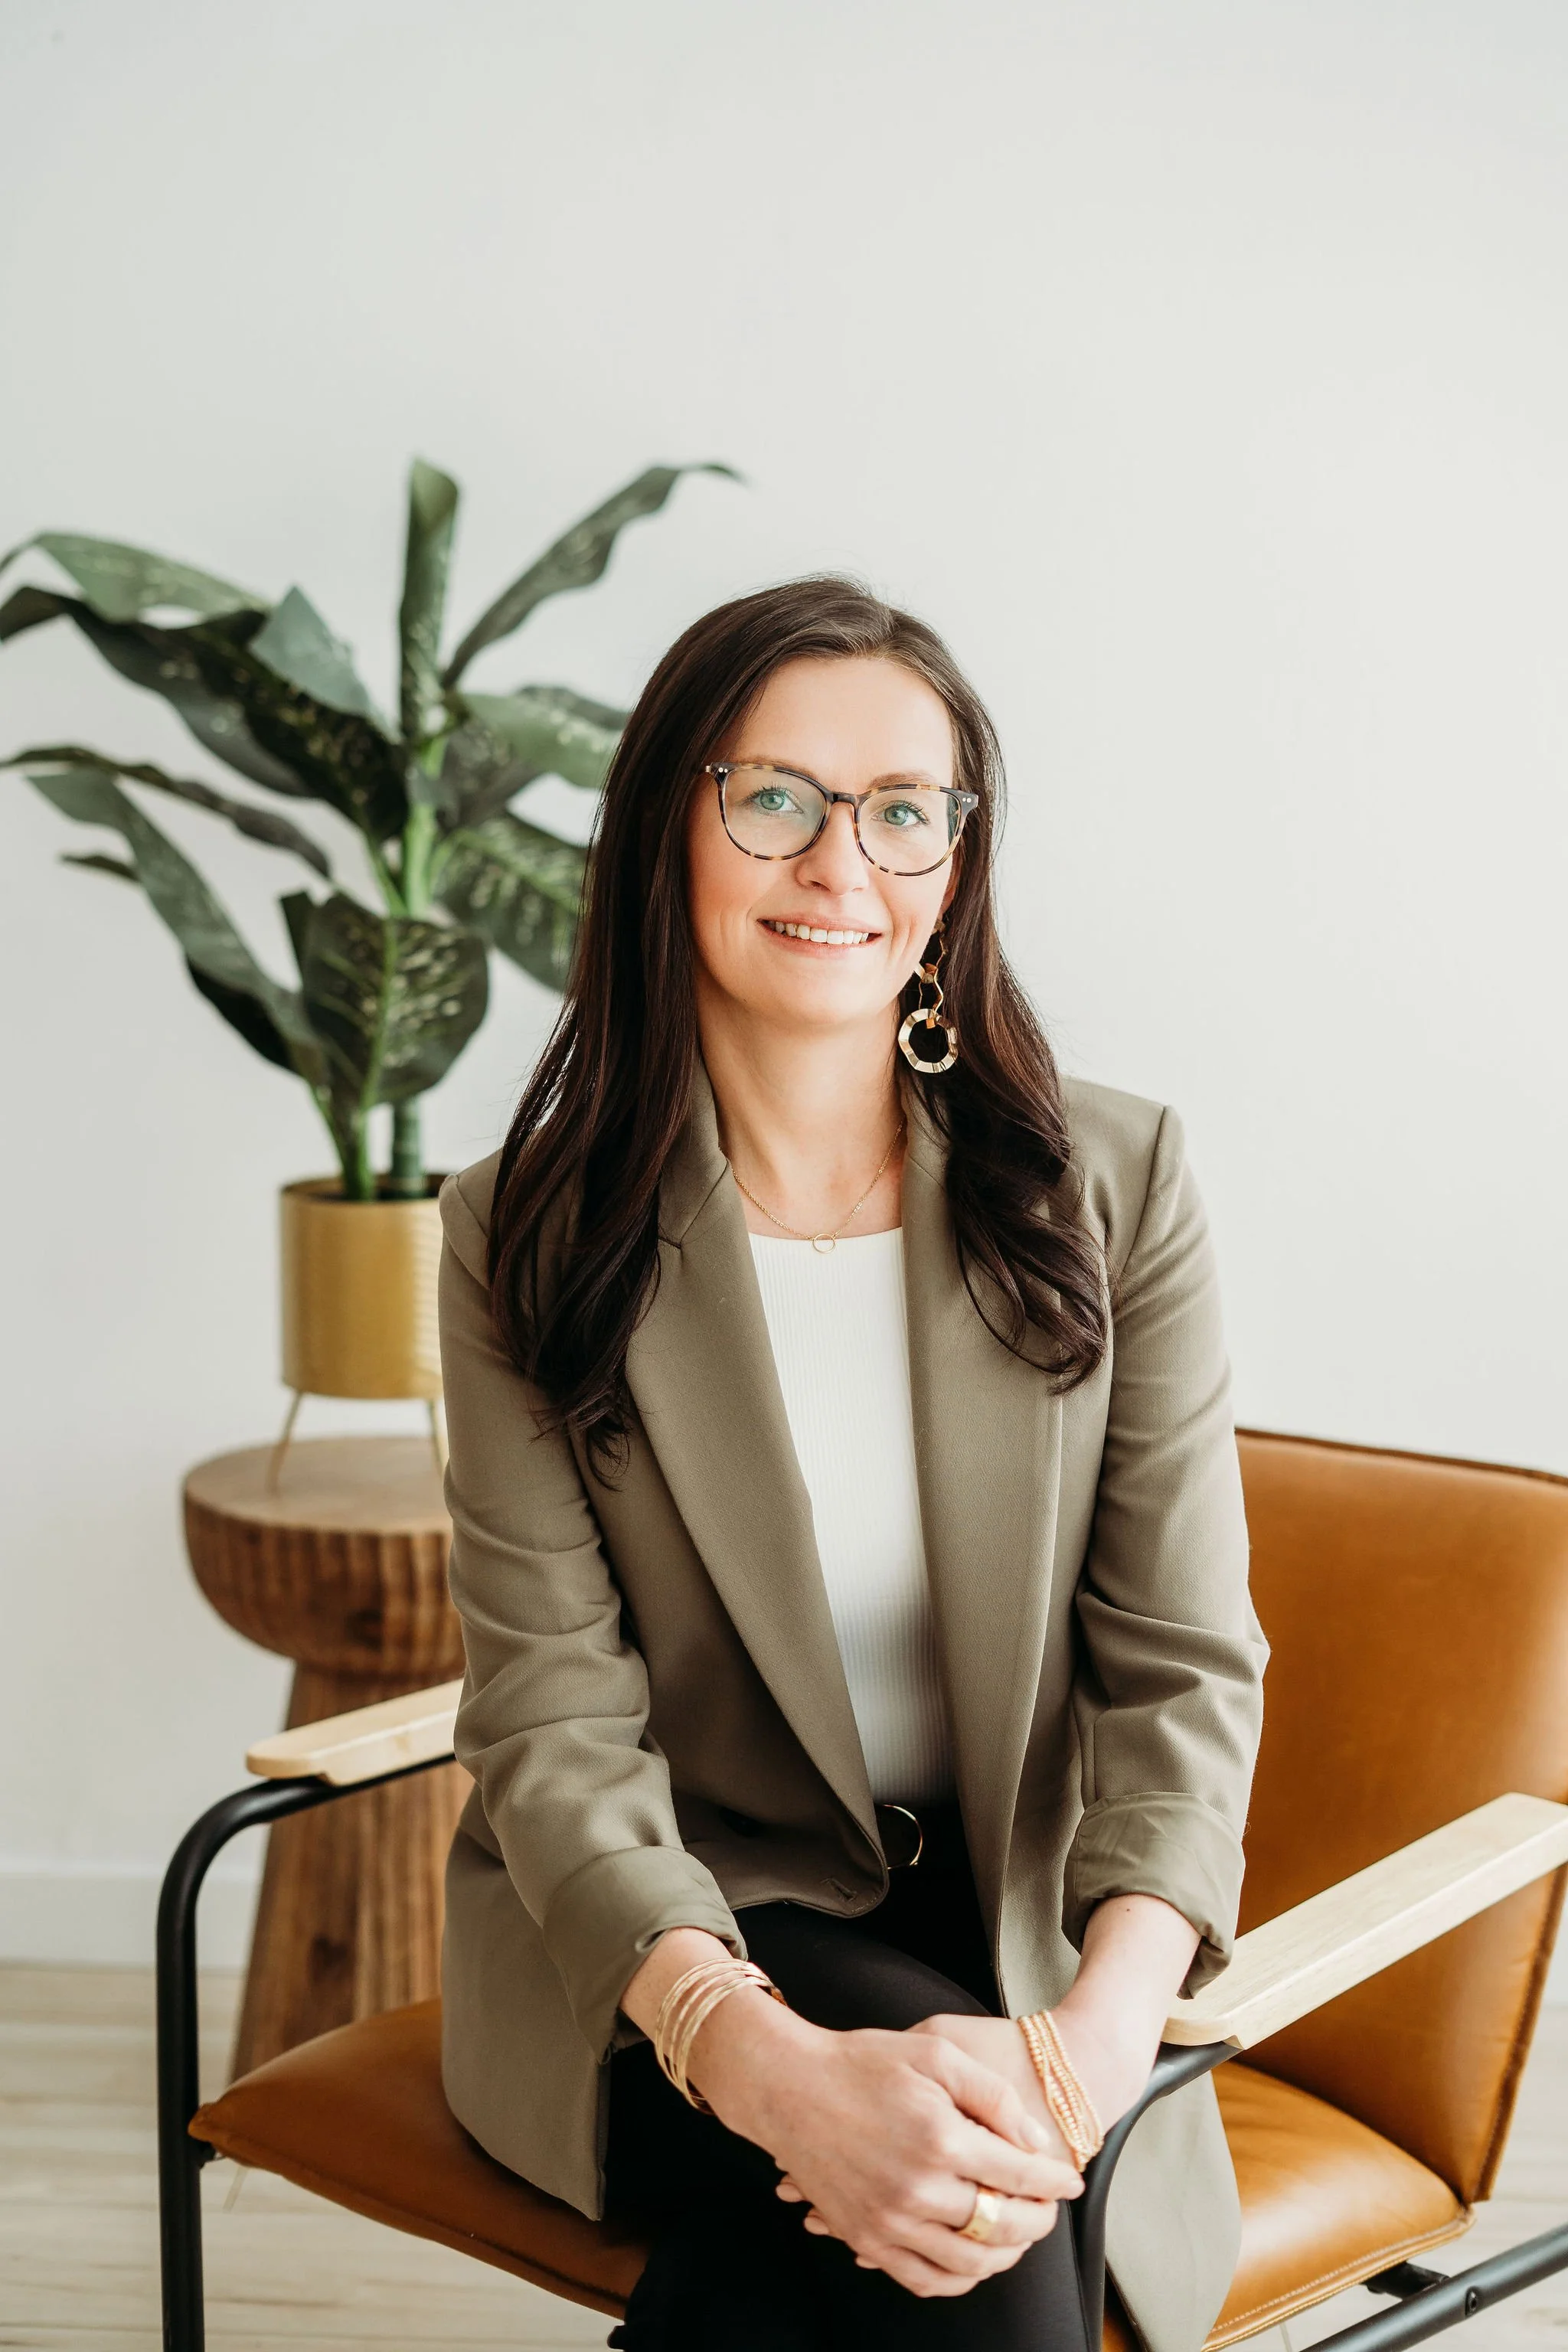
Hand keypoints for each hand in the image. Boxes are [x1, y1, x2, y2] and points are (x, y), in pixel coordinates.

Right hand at [690, 1992, 1082, 2298]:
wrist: (789, 2087)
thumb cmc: (862, 2062)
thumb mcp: (937, 2053)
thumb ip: (993, 2095)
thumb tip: (1034, 2141)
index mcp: (942, 2139)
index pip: (1021, 2177)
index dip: (1055, 2182)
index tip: (1069, 2181)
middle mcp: (918, 2190)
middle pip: (1002, 2228)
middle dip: (1038, 2221)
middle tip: (1048, 2208)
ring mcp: (889, 2221)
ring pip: (968, 2264)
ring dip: (1005, 2255)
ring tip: (1017, 2234)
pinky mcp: (865, 2237)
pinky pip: (923, 2280)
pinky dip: (957, 2278)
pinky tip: (971, 2257)